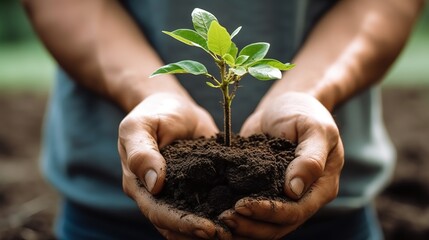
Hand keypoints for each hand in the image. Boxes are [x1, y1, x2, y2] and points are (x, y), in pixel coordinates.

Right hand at [118, 93, 229, 238]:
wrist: (173, 105)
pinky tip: (241, 216)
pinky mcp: (199, 186)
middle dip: (201, 233)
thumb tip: (155, 184)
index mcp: (140, 185)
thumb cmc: (153, 113)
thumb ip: (142, 152)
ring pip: (193, 220)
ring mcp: (180, 192)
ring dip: (212, 229)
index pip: (159, 212)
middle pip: (176, 225)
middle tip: (228, 235)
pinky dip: (222, 212)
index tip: (208, 229)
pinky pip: (209, 204)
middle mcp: (159, 195)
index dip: (182, 224)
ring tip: (237, 232)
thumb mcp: (140, 126)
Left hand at [219, 92, 343, 238]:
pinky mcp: (261, 191)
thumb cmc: (303, 113)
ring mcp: (281, 197)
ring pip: (263, 225)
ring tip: (218, 221)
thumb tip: (294, 190)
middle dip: (251, 226)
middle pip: (278, 226)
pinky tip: (215, 213)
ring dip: (242, 227)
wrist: (283, 106)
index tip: (242, 206)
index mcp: (320, 188)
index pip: (296, 211)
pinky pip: (251, 210)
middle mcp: (302, 198)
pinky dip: (236, 215)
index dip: (269, 213)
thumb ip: (310, 158)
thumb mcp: (314, 129)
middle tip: (224, 218)